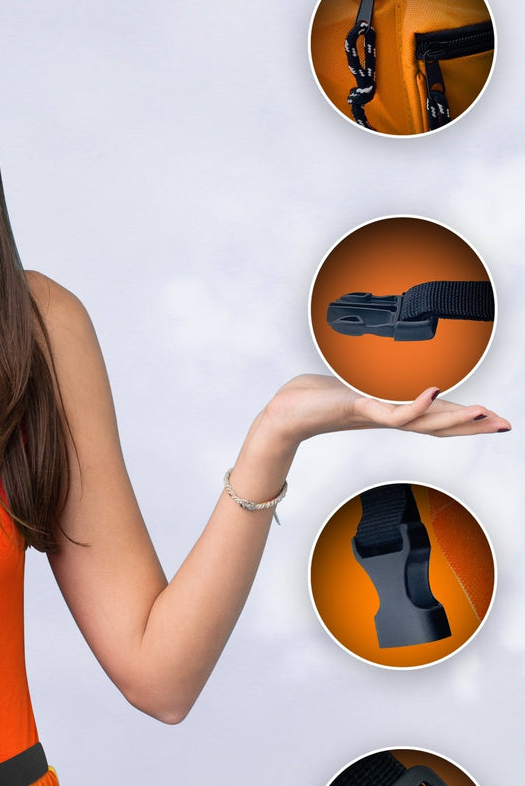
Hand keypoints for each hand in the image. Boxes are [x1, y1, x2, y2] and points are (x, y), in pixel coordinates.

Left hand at [262, 374, 510, 443]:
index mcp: (389, 410)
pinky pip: (392, 413)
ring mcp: (374, 415)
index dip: (465, 418)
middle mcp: (386, 417)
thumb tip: (383, 360)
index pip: (434, 416)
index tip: (494, 418)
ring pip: (422, 424)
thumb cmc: (311, 397)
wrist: (283, 414)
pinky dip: (413, 404)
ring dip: (454, 419)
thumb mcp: (350, 379)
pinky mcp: (358, 410)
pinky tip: (431, 393)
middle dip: (472, 425)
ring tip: (483, 413)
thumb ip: (369, 374)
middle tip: (505, 424)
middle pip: (437, 426)